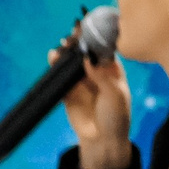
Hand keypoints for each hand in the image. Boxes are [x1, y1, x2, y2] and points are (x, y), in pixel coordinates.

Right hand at [62, 47, 134, 168]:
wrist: (102, 140)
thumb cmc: (116, 116)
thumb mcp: (115, 95)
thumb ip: (102, 76)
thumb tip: (87, 57)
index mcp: (112, 70)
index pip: (103, 48)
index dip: (96, 37)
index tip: (88, 28)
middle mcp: (96, 72)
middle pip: (85, 52)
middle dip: (78, 42)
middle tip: (71, 35)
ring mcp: (81, 82)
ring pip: (71, 63)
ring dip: (65, 54)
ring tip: (60, 47)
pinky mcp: (68, 93)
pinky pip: (60, 77)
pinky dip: (55, 67)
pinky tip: (52, 57)